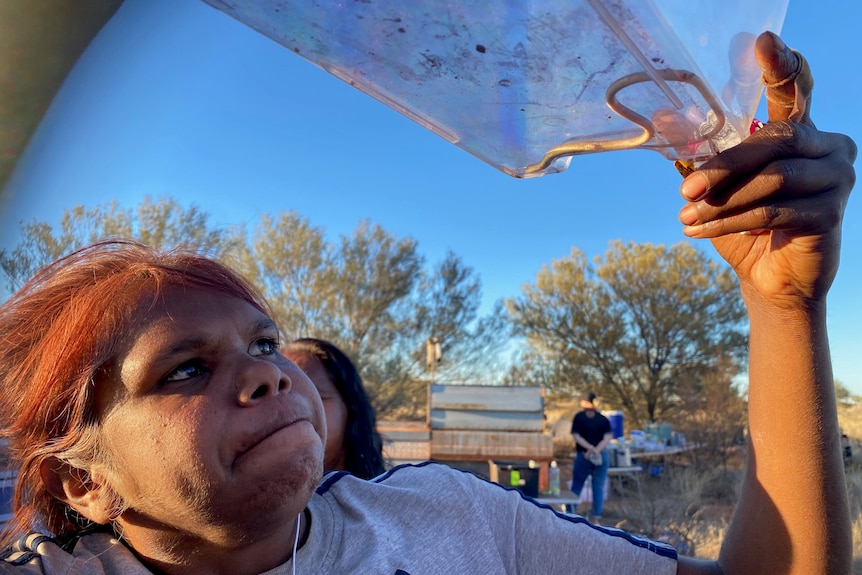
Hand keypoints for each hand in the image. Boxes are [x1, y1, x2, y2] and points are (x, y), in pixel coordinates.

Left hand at [677, 32, 855, 306]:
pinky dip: (730, 222)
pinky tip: (699, 232)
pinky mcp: (831, 214)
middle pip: (774, 141)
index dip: (781, 66)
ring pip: (772, 179)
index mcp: (800, 131)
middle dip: (724, 167)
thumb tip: (662, 119)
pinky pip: (772, 211)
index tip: (764, 41)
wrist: (770, 278)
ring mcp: (837, 178)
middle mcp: (828, 146)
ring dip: (722, 201)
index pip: (795, 91)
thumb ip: (704, 157)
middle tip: (685, 190)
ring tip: (686, 217)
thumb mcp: (721, 188)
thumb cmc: (744, 224)